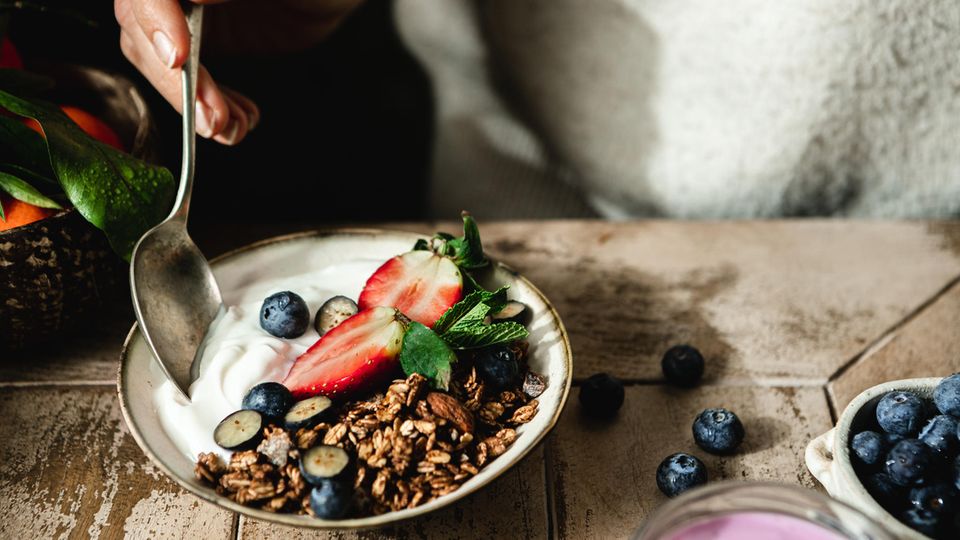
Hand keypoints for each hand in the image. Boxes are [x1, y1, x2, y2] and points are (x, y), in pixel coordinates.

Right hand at [114, 0, 359, 144]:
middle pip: (143, 29)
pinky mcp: (200, 40)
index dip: (156, 22)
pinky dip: (208, 106)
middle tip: (213, 117)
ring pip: (157, 59)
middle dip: (177, 80)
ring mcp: (183, 13)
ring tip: (233, 126)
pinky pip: (185, 78)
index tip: (178, 58)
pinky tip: (240, 119)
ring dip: (191, 102)